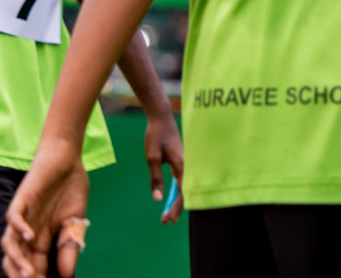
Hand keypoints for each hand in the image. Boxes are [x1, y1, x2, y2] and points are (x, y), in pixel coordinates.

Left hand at [1, 137, 89, 277]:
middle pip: (18, 261)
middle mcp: (28, 233)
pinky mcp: (21, 201)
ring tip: (29, 274)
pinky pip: (13, 218)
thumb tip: (68, 275)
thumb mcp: (76, 222)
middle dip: (25, 276)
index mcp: (40, 240)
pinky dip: (19, 229)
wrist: (66, 159)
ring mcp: (23, 218)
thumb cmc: (71, 189)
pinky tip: (31, 237)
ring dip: (18, 261)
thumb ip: (71, 246)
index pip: (36, 266)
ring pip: (11, 245)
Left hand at [143, 109, 184, 223]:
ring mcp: (186, 164)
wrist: (161, 118)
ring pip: (186, 187)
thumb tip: (157, 199)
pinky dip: (178, 192)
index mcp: (183, 165)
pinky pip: (183, 181)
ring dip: (177, 201)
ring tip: (168, 215)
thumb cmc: (156, 136)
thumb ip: (155, 179)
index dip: (176, 207)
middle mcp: (188, 165)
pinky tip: (173, 199)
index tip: (167, 219)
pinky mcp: (182, 162)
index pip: (183, 192)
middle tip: (165, 221)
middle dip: (177, 208)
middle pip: (186, 192)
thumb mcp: (152, 158)